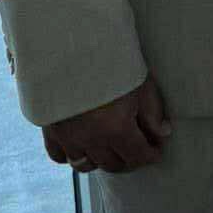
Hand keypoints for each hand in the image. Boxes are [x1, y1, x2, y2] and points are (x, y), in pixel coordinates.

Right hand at [43, 71, 170, 175]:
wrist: (73, 46)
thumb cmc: (111, 61)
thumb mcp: (140, 83)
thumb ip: (152, 112)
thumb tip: (162, 133)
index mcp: (116, 128)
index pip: (137, 156)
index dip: (150, 155)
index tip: (155, 151)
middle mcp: (91, 139)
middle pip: (112, 164)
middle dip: (129, 160)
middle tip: (137, 150)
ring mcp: (68, 136)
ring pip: (86, 165)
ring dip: (101, 161)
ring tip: (112, 150)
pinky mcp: (50, 129)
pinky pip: (59, 156)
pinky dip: (71, 156)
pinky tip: (83, 147)